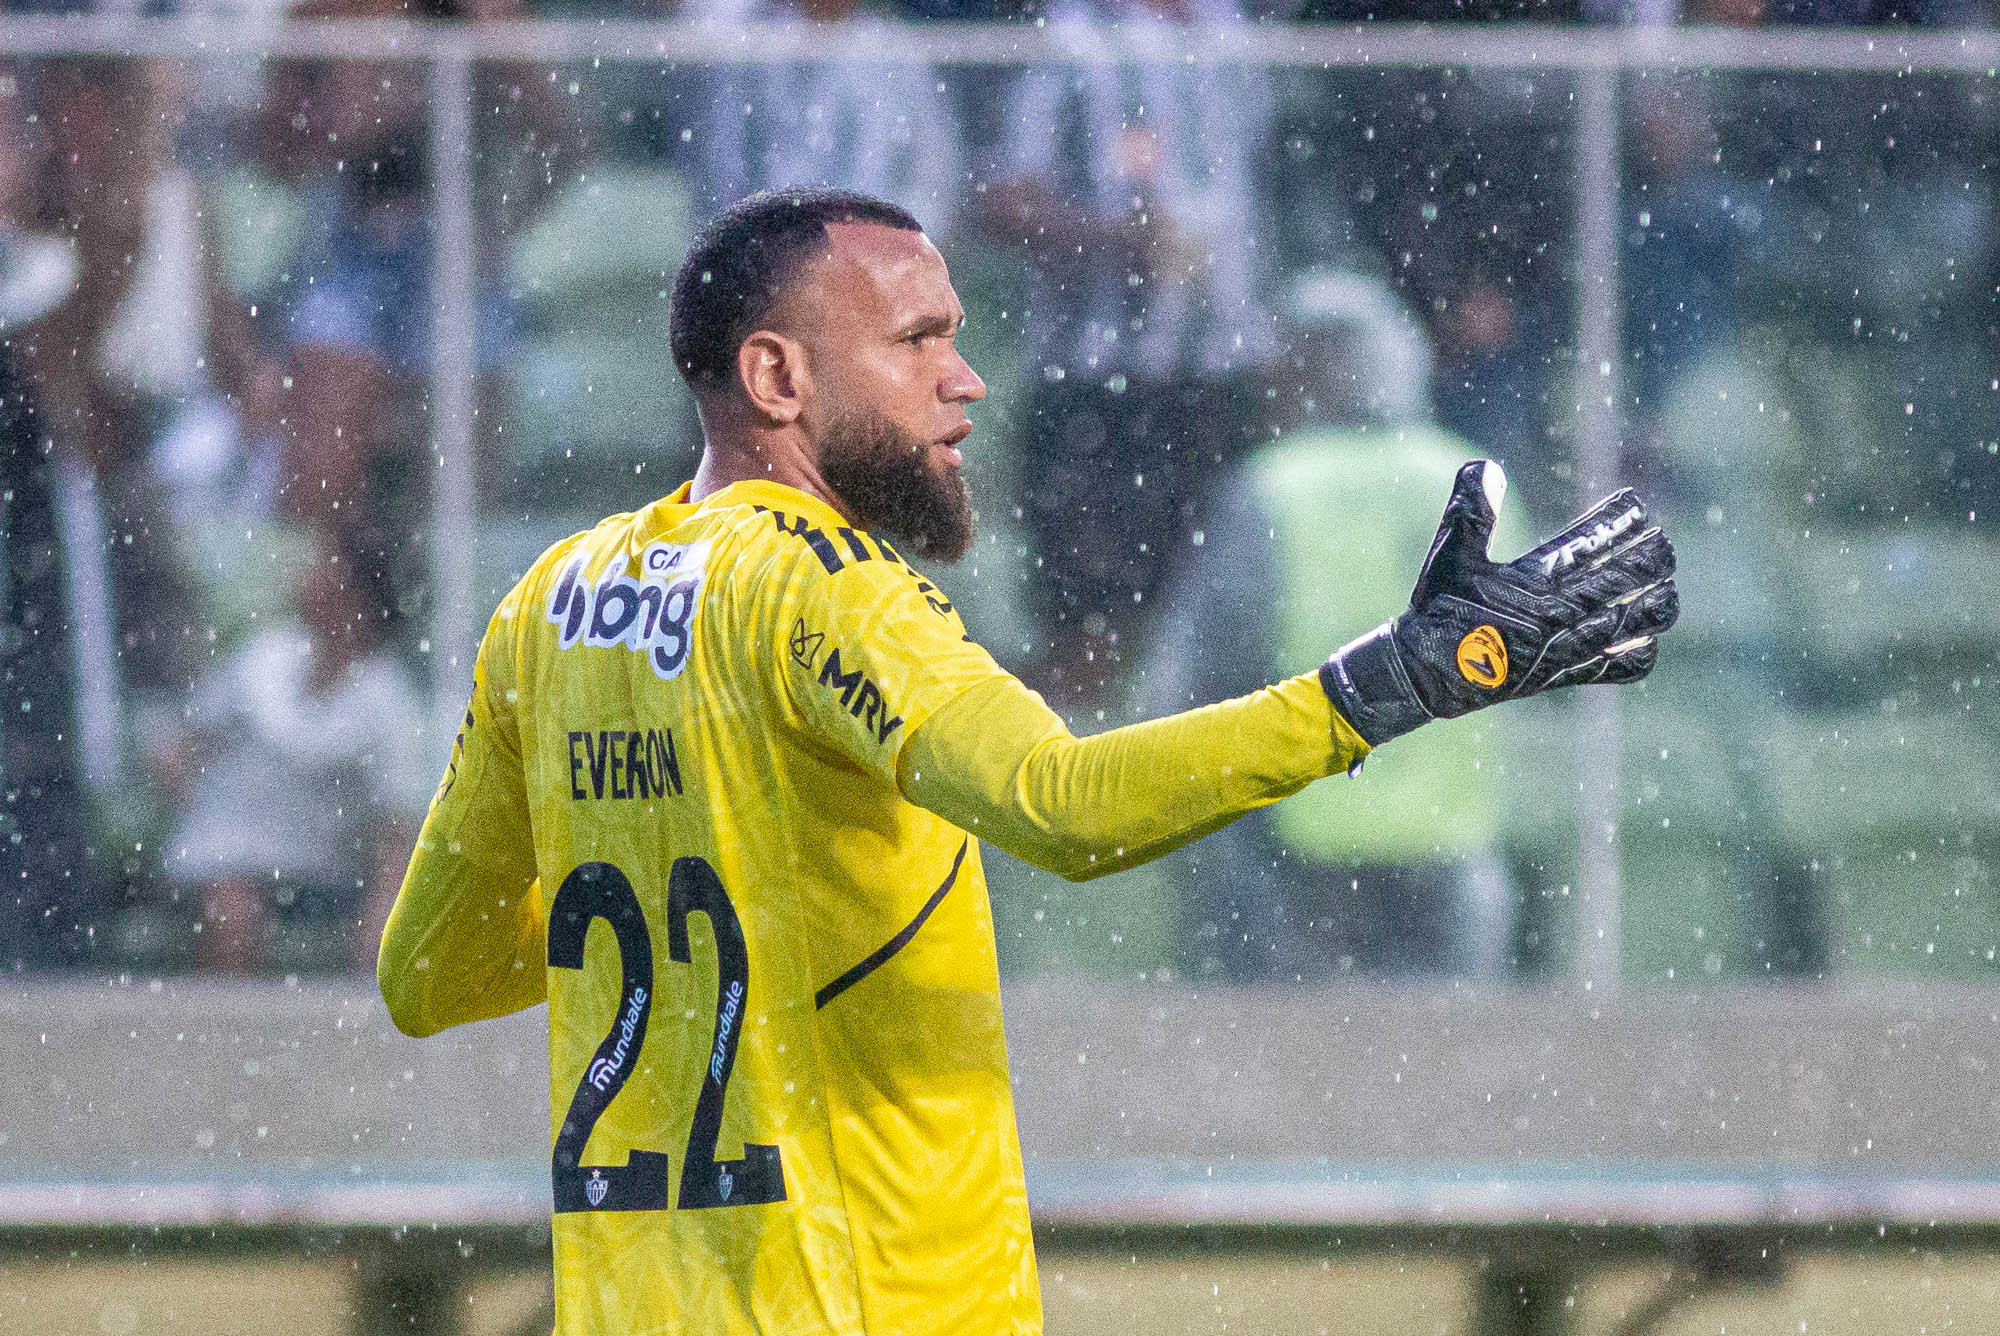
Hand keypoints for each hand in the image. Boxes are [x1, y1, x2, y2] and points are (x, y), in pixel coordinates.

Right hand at [1321, 460, 1678, 746]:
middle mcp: (1557, 618)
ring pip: (1635, 625)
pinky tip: (1646, 637)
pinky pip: (1619, 669)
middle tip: (1660, 541)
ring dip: (1657, 602)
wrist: (1423, 676)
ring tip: (1667, 585)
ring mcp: (1565, 651)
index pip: (1592, 545)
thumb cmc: (1436, 611)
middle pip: (1627, 581)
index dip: (1621, 521)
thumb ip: (1469, 511)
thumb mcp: (1448, 557)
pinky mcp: (1563, 677)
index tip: (1635, 505)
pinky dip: (1640, 652)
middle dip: (1652, 557)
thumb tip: (1487, 465)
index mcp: (1532, 585)